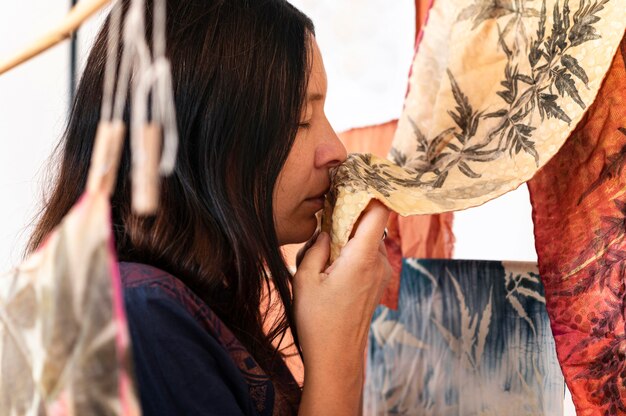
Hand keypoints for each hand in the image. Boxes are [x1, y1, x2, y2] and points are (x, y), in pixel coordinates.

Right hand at [294, 201, 390, 414]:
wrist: (336, 360)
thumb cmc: (318, 322)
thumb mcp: (305, 278)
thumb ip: (315, 246)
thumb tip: (325, 229)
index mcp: (363, 257)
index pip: (380, 210)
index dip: (373, 190)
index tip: (357, 177)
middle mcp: (379, 262)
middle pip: (371, 223)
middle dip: (348, 216)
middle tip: (324, 221)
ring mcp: (381, 274)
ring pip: (367, 240)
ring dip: (347, 238)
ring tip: (320, 255)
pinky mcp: (377, 284)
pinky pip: (366, 256)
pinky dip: (350, 252)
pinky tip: (329, 268)